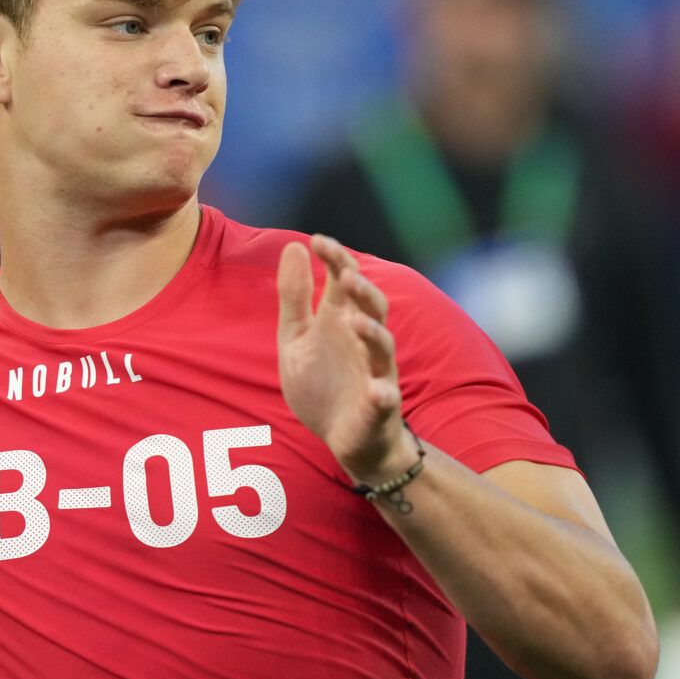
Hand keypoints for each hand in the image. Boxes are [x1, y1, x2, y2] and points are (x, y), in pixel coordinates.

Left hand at [276, 235, 416, 484]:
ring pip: (383, 348)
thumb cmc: (323, 383)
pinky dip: (382, 394)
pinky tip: (377, 390)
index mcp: (341, 321)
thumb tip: (294, 245)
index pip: (344, 281)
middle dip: (362, 291)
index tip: (318, 240)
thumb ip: (294, 296)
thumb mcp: (296, 337)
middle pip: (373, 308)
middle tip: (346, 274)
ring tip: (355, 321)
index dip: (336, 260)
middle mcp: (364, 342)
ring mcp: (376, 373)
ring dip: (372, 333)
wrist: (343, 438)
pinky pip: (385, 399)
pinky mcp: (379, 408)